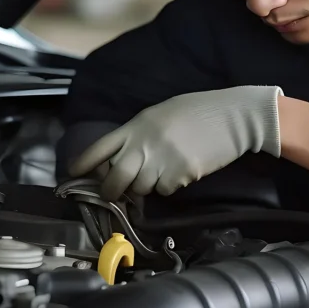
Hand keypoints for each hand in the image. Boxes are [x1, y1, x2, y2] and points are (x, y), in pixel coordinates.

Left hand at [68, 86, 281, 199]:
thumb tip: (125, 157)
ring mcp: (163, 160)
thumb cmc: (200, 111)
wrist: (235, 116)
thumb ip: (141, 134)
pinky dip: (170, 186)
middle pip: (115, 178)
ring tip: (162, 172)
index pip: (101, 147)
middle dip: (111, 191)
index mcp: (137, 125)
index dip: (84, 163)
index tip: (74, 174)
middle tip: (114, 195)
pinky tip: (183, 171)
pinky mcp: (181, 174)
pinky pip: (165, 190)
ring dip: (146, 187)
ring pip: (141, 188)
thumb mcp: (162, 114)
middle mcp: (145, 143)